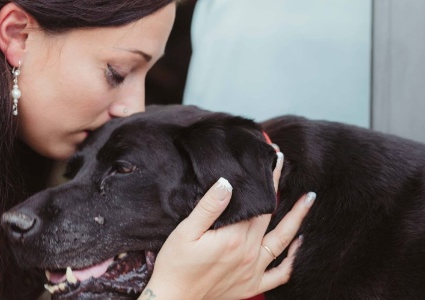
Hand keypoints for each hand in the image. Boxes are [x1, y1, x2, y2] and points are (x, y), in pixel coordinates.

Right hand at [142, 151, 314, 299]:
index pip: (256, 203)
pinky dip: (293, 260)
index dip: (266, 180)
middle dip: (278, 189)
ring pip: (283, 241)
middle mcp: (249, 253)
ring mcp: (253, 270)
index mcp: (233, 237)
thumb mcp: (185, 231)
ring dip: (297, 219)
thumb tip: (227, 183)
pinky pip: (280, 275)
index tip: (274, 159)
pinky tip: (299, 245)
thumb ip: (209, 207)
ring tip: (308, 200)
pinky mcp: (251, 285)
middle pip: (270, 216)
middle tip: (285, 167)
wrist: (173, 297)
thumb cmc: (175, 264)